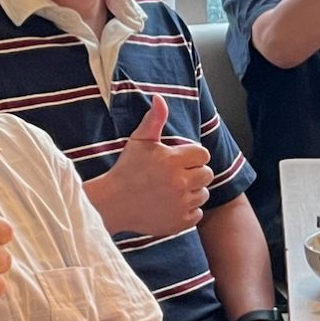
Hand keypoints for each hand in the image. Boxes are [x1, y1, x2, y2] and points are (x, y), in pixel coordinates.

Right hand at [89, 97, 212, 236]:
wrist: (112, 203)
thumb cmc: (126, 169)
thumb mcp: (139, 141)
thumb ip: (154, 119)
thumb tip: (160, 98)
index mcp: (172, 160)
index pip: (203, 154)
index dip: (192, 155)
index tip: (177, 159)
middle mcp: (179, 182)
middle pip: (207, 174)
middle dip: (194, 172)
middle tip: (174, 175)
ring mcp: (180, 204)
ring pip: (203, 194)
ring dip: (192, 191)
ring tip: (171, 190)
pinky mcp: (180, 222)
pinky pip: (198, 213)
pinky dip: (187, 210)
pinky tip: (170, 205)